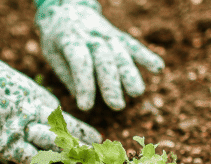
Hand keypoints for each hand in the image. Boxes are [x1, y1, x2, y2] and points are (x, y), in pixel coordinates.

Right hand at [0, 57, 101, 163]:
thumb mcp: (7, 78)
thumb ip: (19, 91)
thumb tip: (21, 95)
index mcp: (35, 96)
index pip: (61, 116)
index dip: (76, 128)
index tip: (90, 136)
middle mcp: (35, 114)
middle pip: (64, 133)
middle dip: (81, 145)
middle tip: (96, 155)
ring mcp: (23, 131)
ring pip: (53, 149)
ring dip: (68, 160)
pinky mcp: (7, 146)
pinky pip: (30, 161)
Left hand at [35, 0, 164, 110]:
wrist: (67, 8)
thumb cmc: (57, 38)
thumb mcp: (52, 54)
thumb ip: (67, 75)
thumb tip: (82, 98)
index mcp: (69, 40)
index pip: (79, 62)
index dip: (84, 84)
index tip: (85, 106)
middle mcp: (91, 36)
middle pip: (104, 59)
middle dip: (111, 83)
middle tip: (116, 105)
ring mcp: (107, 34)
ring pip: (121, 53)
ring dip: (130, 73)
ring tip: (136, 93)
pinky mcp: (118, 36)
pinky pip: (133, 45)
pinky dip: (146, 56)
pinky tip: (158, 68)